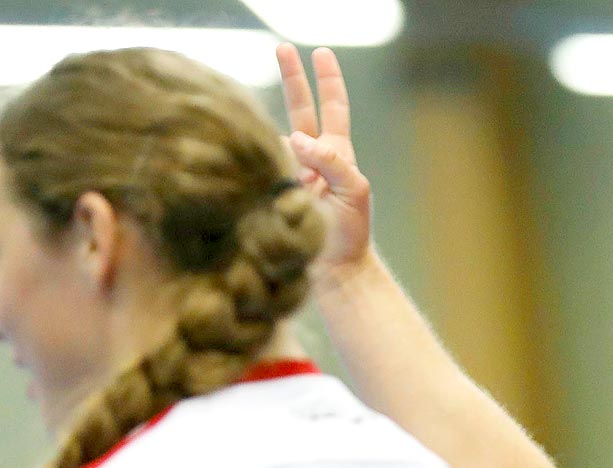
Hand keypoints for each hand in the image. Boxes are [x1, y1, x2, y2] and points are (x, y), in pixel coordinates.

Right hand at [276, 43, 372, 281]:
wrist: (335, 274)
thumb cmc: (350, 235)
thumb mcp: (354, 191)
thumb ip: (331, 160)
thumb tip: (298, 137)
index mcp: (336, 155)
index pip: (332, 108)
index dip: (327, 80)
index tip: (320, 52)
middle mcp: (312, 160)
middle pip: (301, 110)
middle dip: (293, 78)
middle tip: (281, 47)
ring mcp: (291, 176)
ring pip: (276, 141)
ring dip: (274, 143)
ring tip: (291, 173)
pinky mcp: (273, 194)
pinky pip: (262, 169)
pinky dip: (259, 166)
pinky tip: (259, 179)